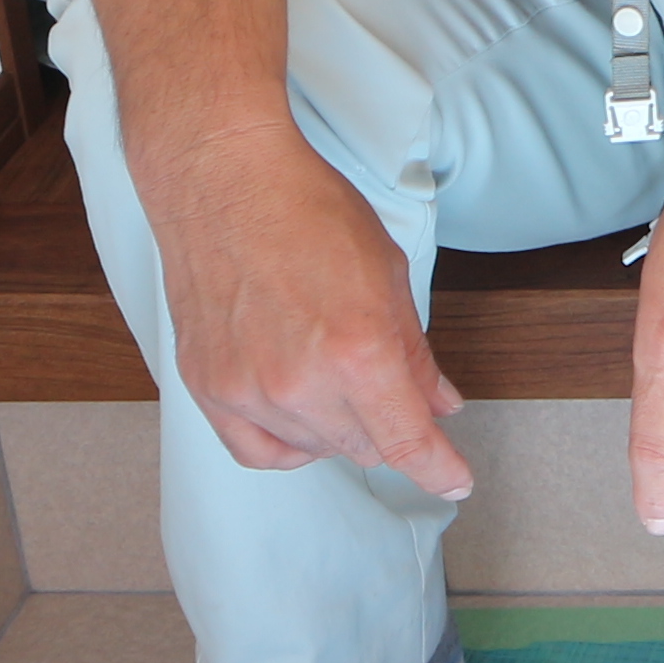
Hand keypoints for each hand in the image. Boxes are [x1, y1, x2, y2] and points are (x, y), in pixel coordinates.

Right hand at [141, 121, 473, 499]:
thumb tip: (440, 404)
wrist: (225, 182)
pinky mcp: (209, 389)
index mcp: (358, 352)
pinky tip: (301, 416)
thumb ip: (415, 354)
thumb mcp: (387, 274)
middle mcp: (302, 384)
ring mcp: (249, 391)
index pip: (407, 441)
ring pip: (315, 450)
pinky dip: (288, 443)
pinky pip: (257, 450)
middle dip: (389, 426)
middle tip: (389, 386)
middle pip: (364, 446)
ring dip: (339, 428)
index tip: (454, 480)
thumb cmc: (308, 211)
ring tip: (336, 372)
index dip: (439, 468)